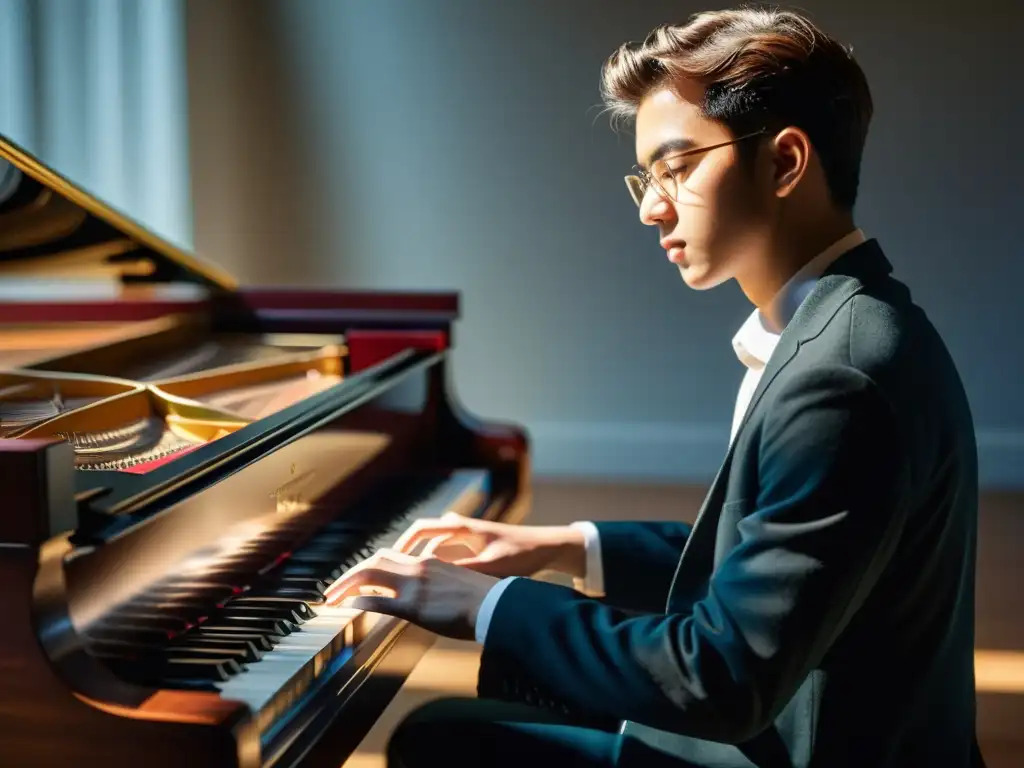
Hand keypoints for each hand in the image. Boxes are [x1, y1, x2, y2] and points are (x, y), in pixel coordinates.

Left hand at [322, 549, 498, 640]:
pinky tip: (348, 608)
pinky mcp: (415, 606)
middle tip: (333, 589)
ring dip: (347, 585)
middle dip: (350, 573)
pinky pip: (379, 602)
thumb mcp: (458, 581)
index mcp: (429, 562)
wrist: (496, 604)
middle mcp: (418, 568)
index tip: (356, 578)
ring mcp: (415, 586)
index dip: (369, 566)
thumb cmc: (483, 598)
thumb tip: (432, 587)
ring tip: (331, 599)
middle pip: (374, 560)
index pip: (390, 556)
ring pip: (370, 575)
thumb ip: (441, 578)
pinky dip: (360, 603)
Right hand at [390, 512, 586, 578]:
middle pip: (422, 537)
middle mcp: (461, 528)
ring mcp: (466, 537)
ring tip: (404, 582)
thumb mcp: (491, 566)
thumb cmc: (521, 554)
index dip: (403, 544)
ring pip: (433, 547)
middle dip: (405, 555)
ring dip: (418, 562)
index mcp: (463, 527)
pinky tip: (430, 585)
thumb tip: (434, 577)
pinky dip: (434, 566)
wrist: (547, 548)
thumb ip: (463, 569)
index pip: (421, 529)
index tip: (390, 559)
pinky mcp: (472, 547)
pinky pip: (444, 554)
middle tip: (389, 574)